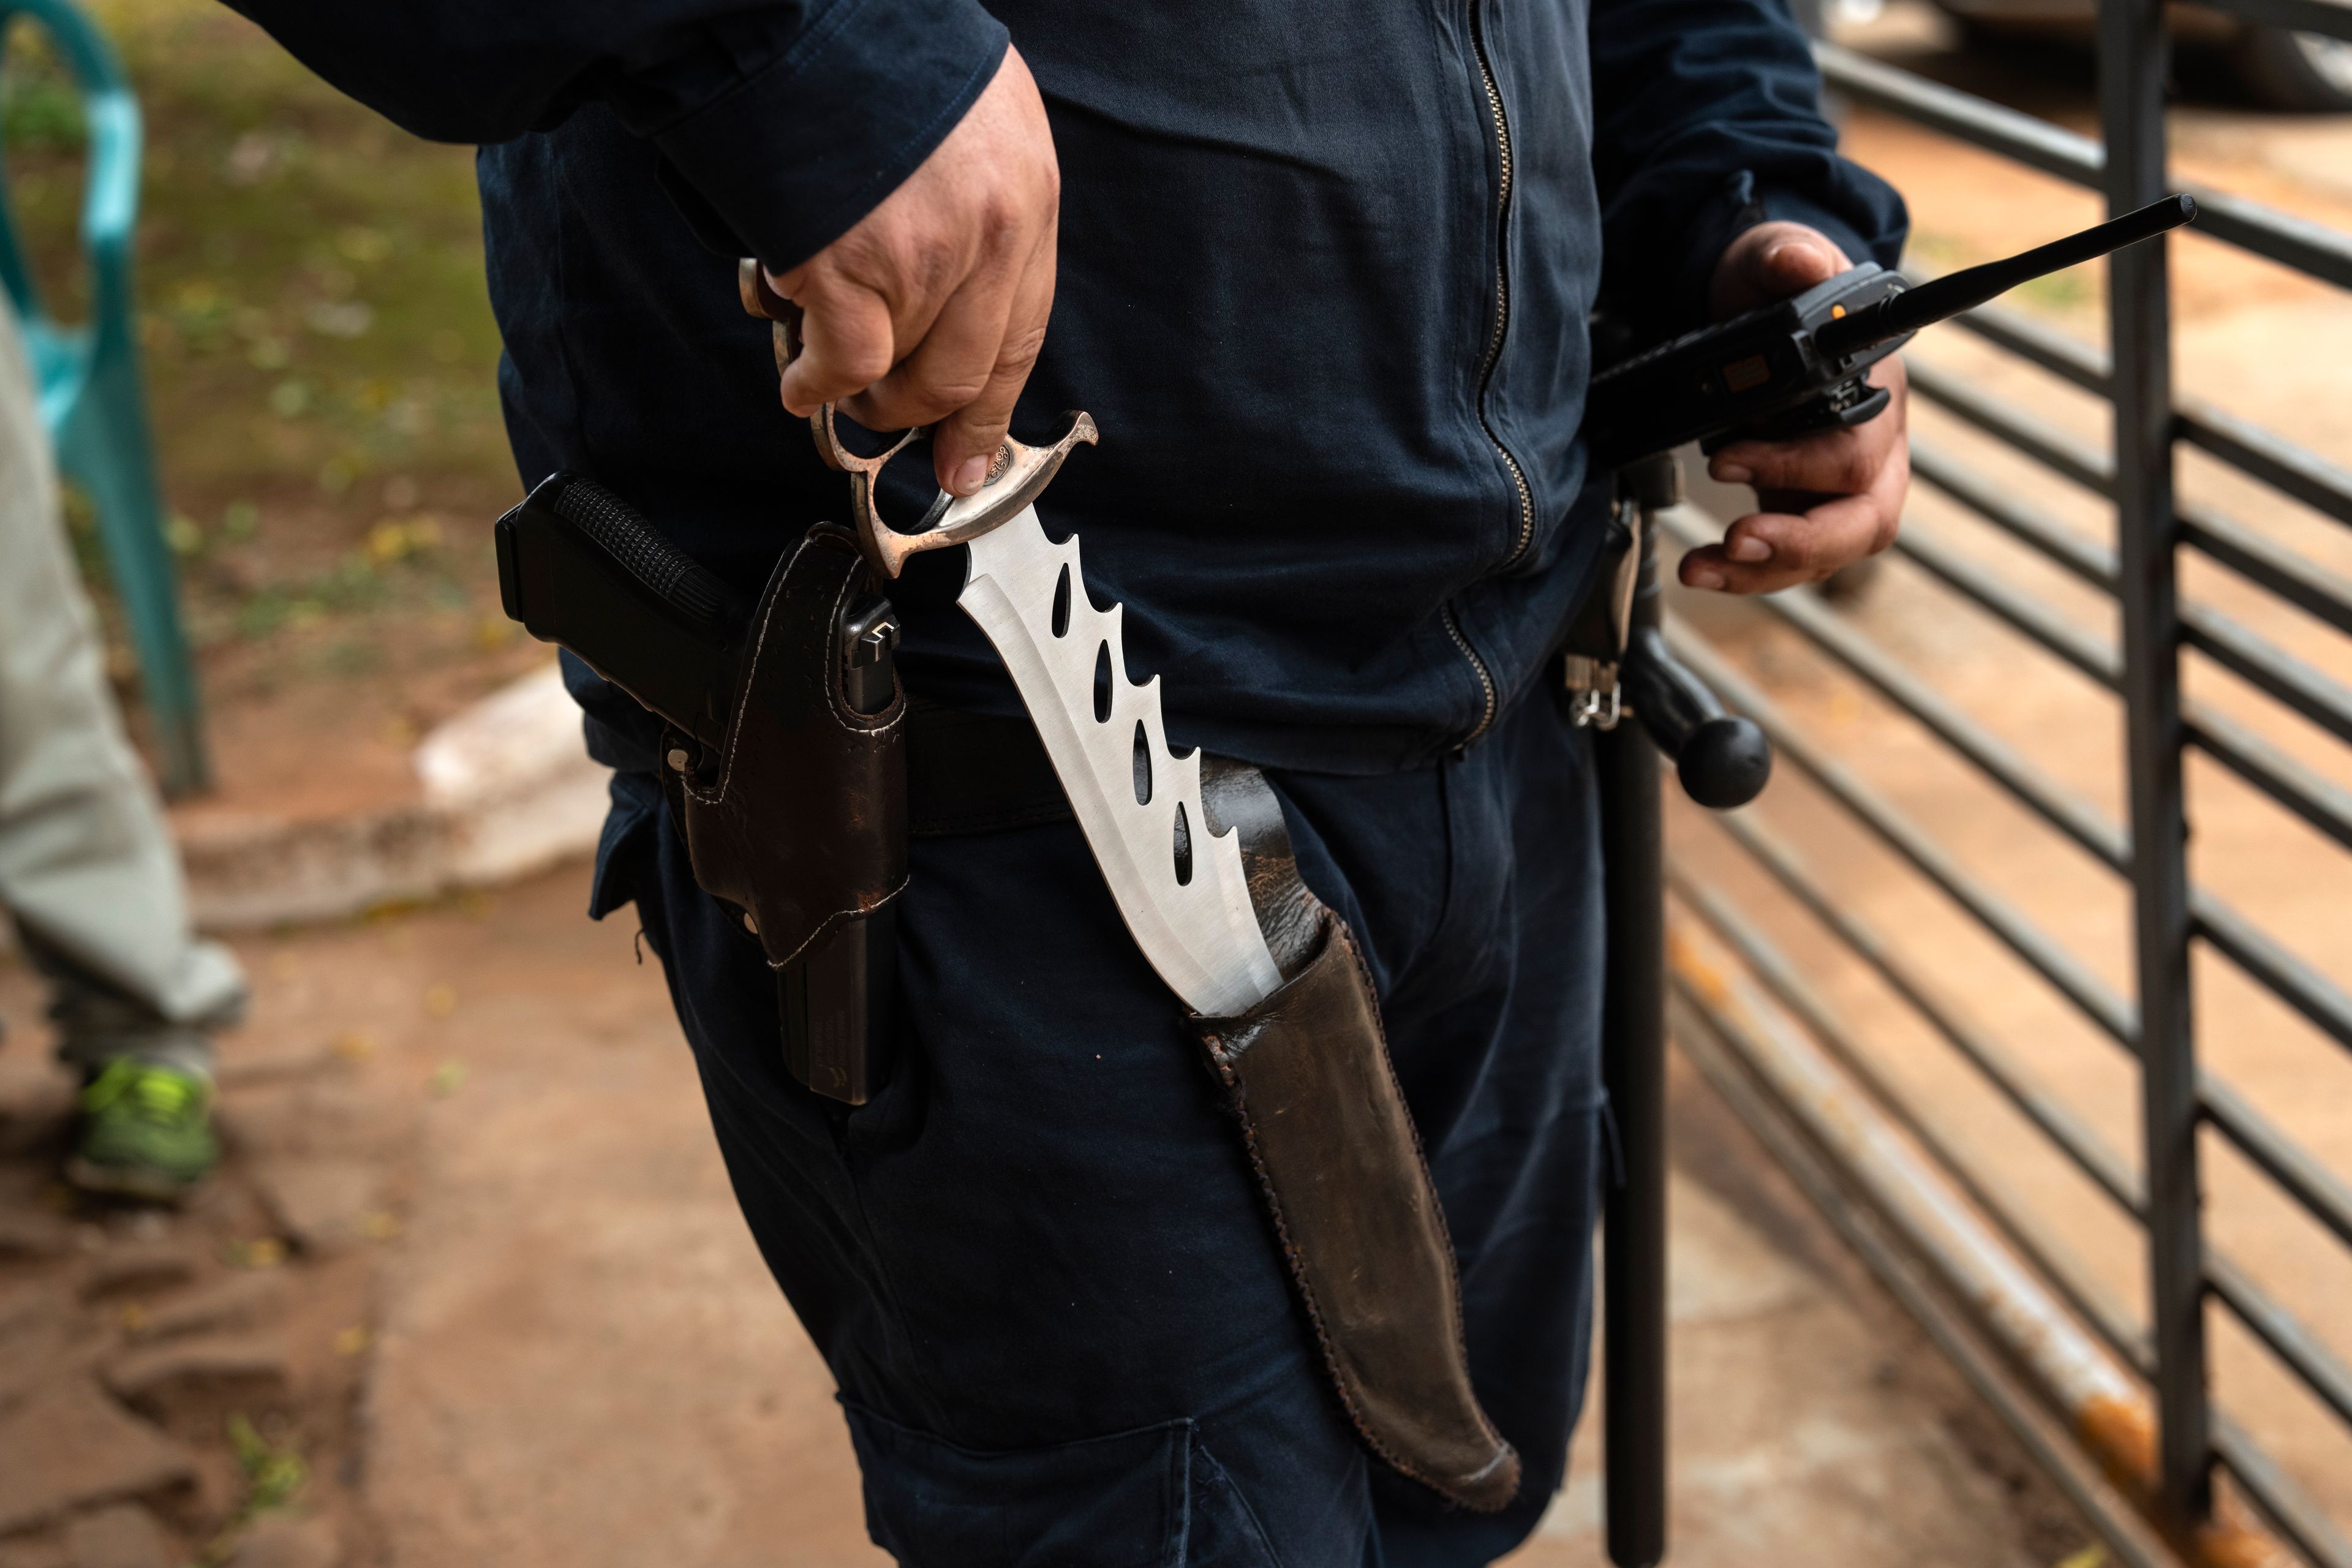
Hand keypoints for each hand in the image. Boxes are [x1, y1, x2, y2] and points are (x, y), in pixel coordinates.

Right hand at [768, 46, 1059, 496]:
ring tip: (837, 386)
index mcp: (1028, 192)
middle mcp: (991, 232)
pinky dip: (814, 383)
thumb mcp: (971, 116)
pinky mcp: (851, 268)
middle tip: (897, 431)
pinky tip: (799, 383)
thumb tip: (950, 287)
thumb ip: (975, 202)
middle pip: (970, 370)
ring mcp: (923, 256)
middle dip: (931, 419)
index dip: (994, 403)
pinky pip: (843, 363)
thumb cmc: (875, 51)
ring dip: (866, 395)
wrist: (801, 13)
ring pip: (903, 371)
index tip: (974, 454)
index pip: (1025, 328)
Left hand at [1676, 221, 1909, 594]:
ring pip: (1827, 552)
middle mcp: (1873, 449)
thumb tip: (1797, 260)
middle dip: (1800, 540)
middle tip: (1738, 540)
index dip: (1802, 465)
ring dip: (1764, 570)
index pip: (1858, 449)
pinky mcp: (1805, 508)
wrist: (1756, 306)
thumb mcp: (1774, 260)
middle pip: (1863, 520)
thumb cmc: (1777, 286)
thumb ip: (1787, 259)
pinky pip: (1791, 557)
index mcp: (1876, 394)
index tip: (1730, 459)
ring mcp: (1841, 488)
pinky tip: (1704, 566)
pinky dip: (1748, 571)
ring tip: (1702, 568)